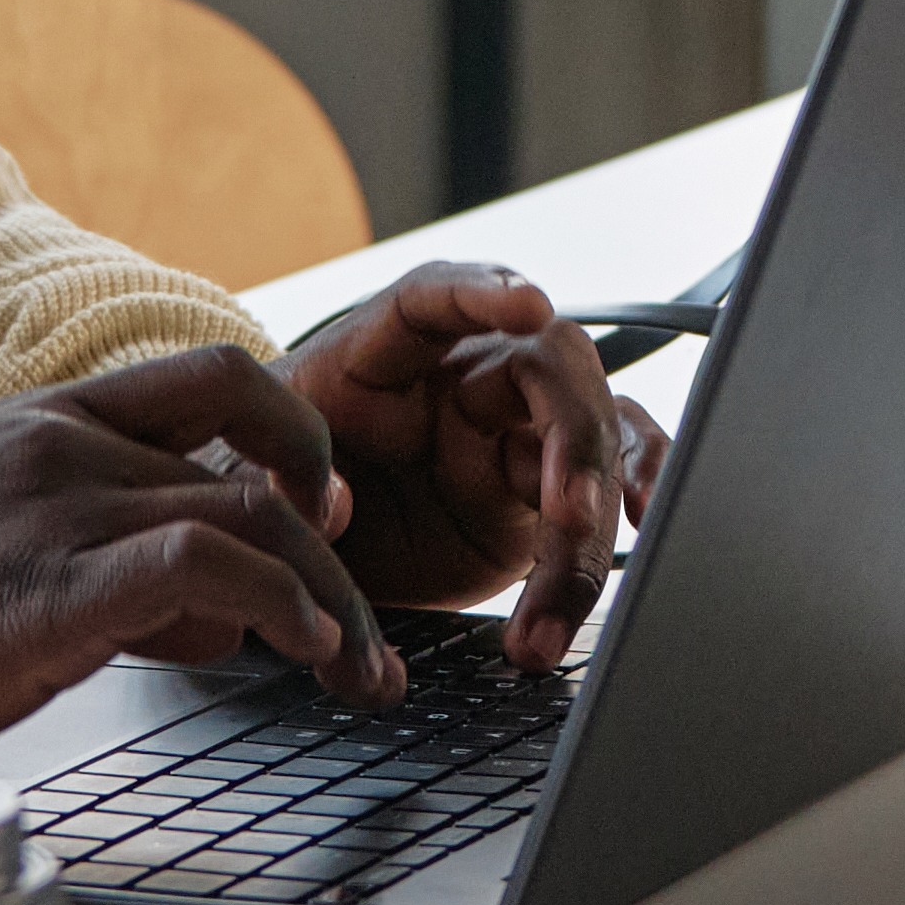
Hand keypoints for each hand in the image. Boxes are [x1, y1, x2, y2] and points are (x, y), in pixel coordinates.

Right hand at [0, 347, 400, 758]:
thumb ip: (102, 552)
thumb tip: (212, 610)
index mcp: (49, 419)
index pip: (217, 380)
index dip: (297, 438)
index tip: (325, 513)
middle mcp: (63, 446)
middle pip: (259, 466)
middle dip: (337, 553)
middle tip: (368, 632)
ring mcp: (54, 511)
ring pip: (251, 515)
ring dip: (330, 601)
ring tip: (357, 672)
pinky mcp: (41, 593)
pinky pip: (201, 567)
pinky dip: (279, 605)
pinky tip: (303, 654)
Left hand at [286, 264, 671, 668]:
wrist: (295, 551)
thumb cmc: (274, 488)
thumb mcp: (256, 485)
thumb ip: (284, 489)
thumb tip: (332, 505)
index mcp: (380, 348)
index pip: (432, 297)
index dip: (481, 293)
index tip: (529, 304)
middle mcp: (460, 373)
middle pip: (546, 368)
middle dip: (570, 437)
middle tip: (570, 513)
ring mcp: (511, 429)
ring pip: (588, 442)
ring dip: (588, 523)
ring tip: (552, 611)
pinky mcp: (542, 486)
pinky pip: (611, 475)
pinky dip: (636, 493)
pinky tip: (648, 527)